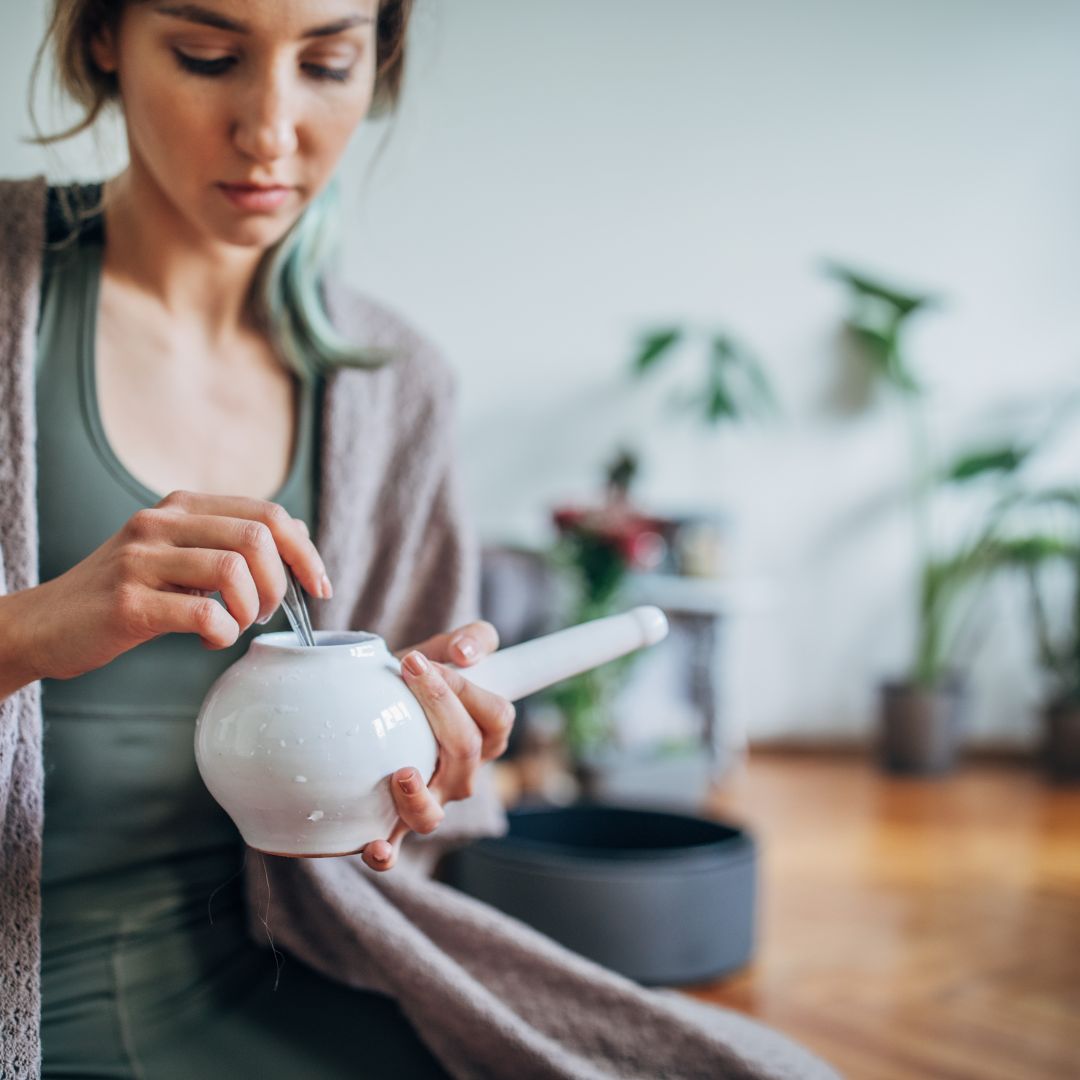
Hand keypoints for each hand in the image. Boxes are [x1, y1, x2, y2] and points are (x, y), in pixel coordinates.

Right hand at [15, 489, 329, 682]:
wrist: (45, 624)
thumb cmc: (125, 593)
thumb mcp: (178, 553)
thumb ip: (230, 540)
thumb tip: (299, 533)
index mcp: (182, 506)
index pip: (268, 514)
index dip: (305, 552)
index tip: (319, 587)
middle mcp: (161, 522)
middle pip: (257, 537)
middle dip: (280, 584)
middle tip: (266, 614)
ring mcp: (140, 559)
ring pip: (233, 570)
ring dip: (251, 608)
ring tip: (237, 624)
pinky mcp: (127, 601)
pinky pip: (203, 612)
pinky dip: (222, 632)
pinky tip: (210, 638)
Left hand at [360, 620, 514, 871]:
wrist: (371, 705)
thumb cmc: (416, 680)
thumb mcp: (445, 649)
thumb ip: (471, 639)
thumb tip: (464, 653)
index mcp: (486, 735)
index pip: (497, 717)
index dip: (464, 689)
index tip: (421, 661)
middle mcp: (462, 774)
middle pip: (466, 753)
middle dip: (441, 709)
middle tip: (408, 670)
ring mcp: (430, 800)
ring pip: (434, 814)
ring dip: (419, 797)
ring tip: (401, 772)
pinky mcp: (392, 821)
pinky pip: (395, 846)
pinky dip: (386, 852)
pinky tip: (375, 847)